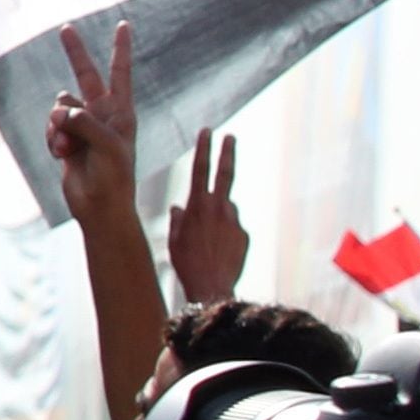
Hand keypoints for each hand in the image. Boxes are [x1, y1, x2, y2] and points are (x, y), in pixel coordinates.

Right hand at [45, 19, 141, 239]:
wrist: (100, 207)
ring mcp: (83, 127)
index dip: (120, 48)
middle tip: (66, 28)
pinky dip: (52, 139)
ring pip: (60, 107)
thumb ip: (84, 121)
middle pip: (86, 75)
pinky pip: (50, 127)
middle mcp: (103, 115)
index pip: (121, 72)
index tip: (123, 25)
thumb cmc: (114, 177)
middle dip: (75, 53)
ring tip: (66, 147)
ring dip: (57, 125)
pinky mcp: (67, 141)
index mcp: (121, 112)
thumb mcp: (107, 145)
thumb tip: (60, 111)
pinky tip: (60, 154)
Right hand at [168, 128, 244, 305]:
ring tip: (207, 242)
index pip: (201, 169)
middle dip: (227, 153)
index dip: (204, 149)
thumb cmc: (186, 263)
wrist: (212, 287)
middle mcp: (218, 209)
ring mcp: (234, 221)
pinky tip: (217, 253)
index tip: (208, 131)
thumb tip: (178, 208)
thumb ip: (177, 219)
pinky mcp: (244, 235)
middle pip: (225, 174)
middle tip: (230, 137)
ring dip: (217, 216)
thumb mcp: (174, 239)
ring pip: (226, 209)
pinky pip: (232, 228)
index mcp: (197, 206)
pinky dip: (224, 235)